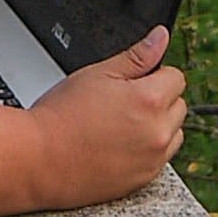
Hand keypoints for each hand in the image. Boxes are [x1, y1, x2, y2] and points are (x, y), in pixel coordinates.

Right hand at [16, 25, 185, 209]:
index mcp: (150, 100)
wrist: (39, 159)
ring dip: (158, 126)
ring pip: (173, 133)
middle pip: (178, 106)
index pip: (176, 78)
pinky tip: (119, 146)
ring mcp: (153, 159)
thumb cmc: (62, 115)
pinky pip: (160, 158)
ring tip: (120, 126)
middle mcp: (158, 132)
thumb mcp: (98, 74)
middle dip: (158, 100)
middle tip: (121, 104)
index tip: (131, 83)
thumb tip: (161, 37)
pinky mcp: (144, 179)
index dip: (153, 75)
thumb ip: (137, 56)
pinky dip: (148, 150)